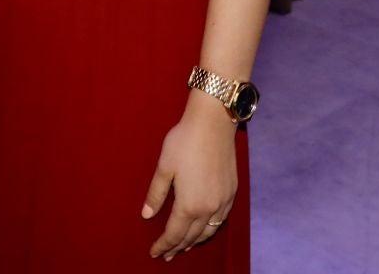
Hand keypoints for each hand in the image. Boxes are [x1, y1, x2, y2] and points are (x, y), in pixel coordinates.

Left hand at [142, 94, 240, 259]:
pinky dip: (210, 229)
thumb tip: (146, 215)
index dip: (163, 245)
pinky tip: (205, 228)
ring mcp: (223, 201)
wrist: (213, 123)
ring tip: (184, 246)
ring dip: (195, 241)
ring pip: (208, 231)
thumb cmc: (185, 141)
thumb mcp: (164, 167)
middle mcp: (208, 208)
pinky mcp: (232, 192)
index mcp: (189, 204)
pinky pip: (221, 220)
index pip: (174, 234)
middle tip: (167, 254)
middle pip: (191, 236)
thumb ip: (155, 194)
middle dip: (177, 247)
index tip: (154, 253)